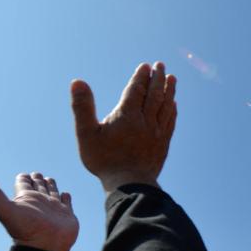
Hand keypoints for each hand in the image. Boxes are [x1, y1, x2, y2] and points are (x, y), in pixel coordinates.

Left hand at [0, 173, 78, 250]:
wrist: (45, 247)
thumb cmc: (24, 229)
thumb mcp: (4, 209)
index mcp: (26, 198)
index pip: (23, 183)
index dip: (23, 178)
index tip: (23, 175)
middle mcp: (39, 202)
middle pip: (37, 185)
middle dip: (37, 178)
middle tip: (36, 174)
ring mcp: (54, 208)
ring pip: (52, 191)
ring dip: (51, 184)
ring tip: (49, 179)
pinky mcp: (67, 214)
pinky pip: (67, 201)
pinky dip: (66, 197)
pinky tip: (65, 194)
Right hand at [71, 62, 176, 192]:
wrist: (129, 185)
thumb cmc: (104, 160)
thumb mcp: (86, 134)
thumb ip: (82, 106)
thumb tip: (77, 81)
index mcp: (127, 115)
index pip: (137, 90)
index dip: (141, 77)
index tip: (146, 66)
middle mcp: (145, 121)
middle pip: (154, 94)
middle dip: (158, 78)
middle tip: (161, 65)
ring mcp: (157, 133)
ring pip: (165, 106)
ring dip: (169, 91)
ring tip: (172, 79)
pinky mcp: (163, 145)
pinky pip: (170, 122)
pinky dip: (172, 111)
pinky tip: (174, 105)